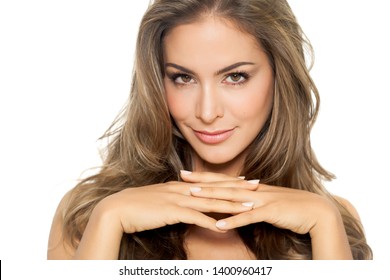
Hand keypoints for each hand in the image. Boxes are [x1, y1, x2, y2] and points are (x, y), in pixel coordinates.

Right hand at [95, 172, 256, 233]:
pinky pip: (195, 218)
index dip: (229, 181)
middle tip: (258, 186)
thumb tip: (186, 203)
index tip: (245, 180)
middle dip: (238, 188)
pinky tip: (224, 227)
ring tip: (250, 207)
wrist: (118, 209)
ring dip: (232, 205)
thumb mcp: (160, 199)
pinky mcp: (172, 212)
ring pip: (211, 202)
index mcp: (180, 185)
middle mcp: (182, 189)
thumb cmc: (138, 206)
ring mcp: (178, 199)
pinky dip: (211, 223)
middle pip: (216, 189)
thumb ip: (174, 199)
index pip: (210, 182)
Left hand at [183, 173, 339, 235]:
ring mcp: (262, 200)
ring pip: (233, 198)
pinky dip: (234, 220)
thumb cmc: (291, 209)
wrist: (316, 211)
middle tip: (182, 178)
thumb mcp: (268, 202)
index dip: (205, 177)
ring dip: (212, 197)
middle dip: (202, 181)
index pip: (224, 180)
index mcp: (252, 188)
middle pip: (224, 184)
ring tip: (193, 197)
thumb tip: (236, 204)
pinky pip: (249, 217)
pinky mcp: (270, 212)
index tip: (187, 174)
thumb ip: (252, 202)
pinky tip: (219, 224)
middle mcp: (254, 191)